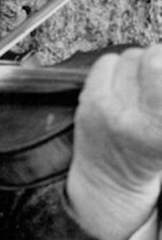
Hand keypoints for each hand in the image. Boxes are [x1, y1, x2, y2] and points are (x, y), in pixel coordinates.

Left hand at [67, 45, 161, 239]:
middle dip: (154, 63)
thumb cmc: (147, 155)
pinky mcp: (84, 104)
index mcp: (156, 128)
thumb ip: (161, 95)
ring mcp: (102, 110)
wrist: (109, 183)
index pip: (156, 67)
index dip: (161, 59)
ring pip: (124, 58)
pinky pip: (103, 64)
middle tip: (155, 83)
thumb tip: (160, 56)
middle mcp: (127, 117)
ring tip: (139, 86)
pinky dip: (113, 68)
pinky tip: (120, 86)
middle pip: (145, 58)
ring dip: (134, 65)